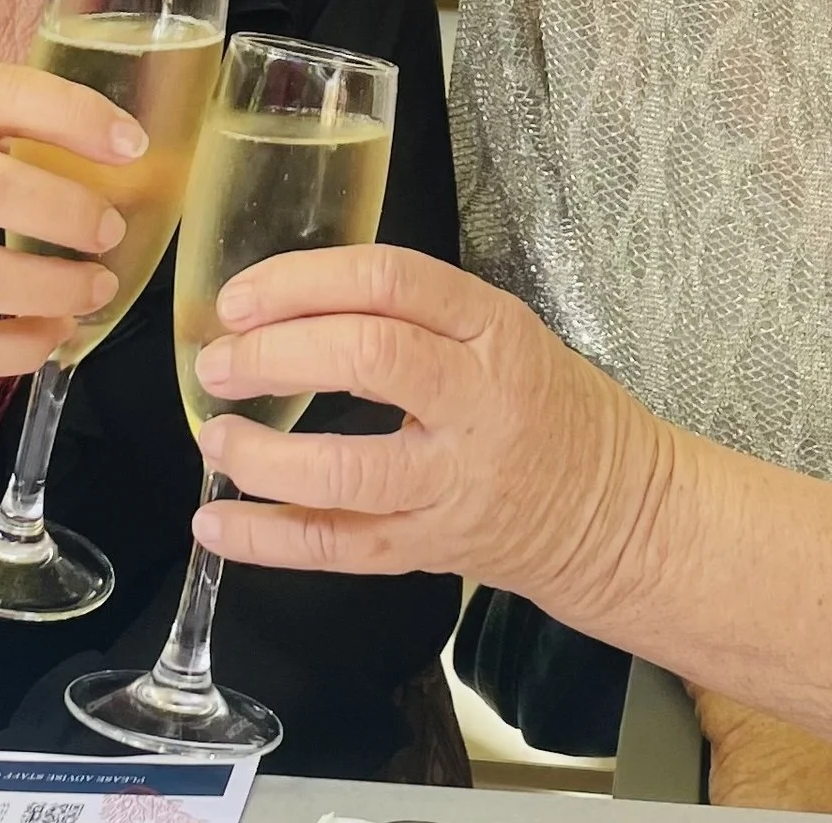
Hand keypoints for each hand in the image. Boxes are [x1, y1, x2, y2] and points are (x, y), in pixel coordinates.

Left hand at [185, 244, 669, 620]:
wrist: (616, 510)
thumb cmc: (546, 403)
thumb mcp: (503, 329)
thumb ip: (414, 314)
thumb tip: (287, 302)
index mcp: (492, 329)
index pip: (392, 282)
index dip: (305, 281)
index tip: (242, 296)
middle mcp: (476, 401)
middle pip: (368, 360)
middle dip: (275, 355)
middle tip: (219, 360)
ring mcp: (455, 484)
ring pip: (349, 472)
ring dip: (264, 457)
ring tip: (215, 436)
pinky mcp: (433, 550)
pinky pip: (341, 549)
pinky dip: (268, 542)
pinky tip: (215, 526)